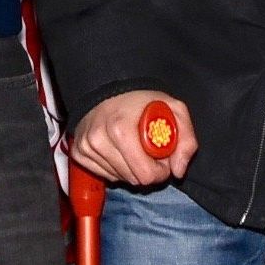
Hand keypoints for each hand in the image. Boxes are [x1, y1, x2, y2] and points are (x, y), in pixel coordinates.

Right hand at [71, 90, 197, 188]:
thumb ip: (186, 140)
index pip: (145, 175)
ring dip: (130, 169)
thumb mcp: (173, 109)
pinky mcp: (78, 152)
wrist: (109, 85)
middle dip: (146, 170)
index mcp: (121, 129)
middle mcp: (99, 139)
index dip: (160, 171)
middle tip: (149, 152)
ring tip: (134, 148)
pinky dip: (115, 168)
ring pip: (118, 178)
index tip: (162, 158)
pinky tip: (119, 150)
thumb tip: (178, 171)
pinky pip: (103, 175)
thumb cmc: (142, 99)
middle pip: (133, 179)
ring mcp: (86, 146)